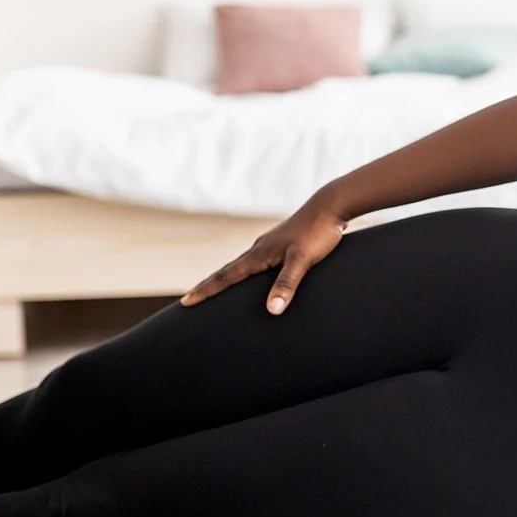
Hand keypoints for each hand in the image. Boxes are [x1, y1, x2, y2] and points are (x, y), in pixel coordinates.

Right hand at [180, 204, 347, 313]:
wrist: (331, 207)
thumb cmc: (318, 232)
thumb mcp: (303, 260)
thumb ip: (287, 284)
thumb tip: (272, 310)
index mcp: (259, 254)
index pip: (226, 277)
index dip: (206, 290)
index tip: (186, 302)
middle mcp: (259, 249)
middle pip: (227, 271)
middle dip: (208, 286)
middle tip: (190, 299)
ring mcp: (269, 245)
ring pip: (240, 266)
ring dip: (224, 279)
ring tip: (213, 290)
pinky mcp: (281, 244)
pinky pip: (255, 262)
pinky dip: (244, 272)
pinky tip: (250, 276)